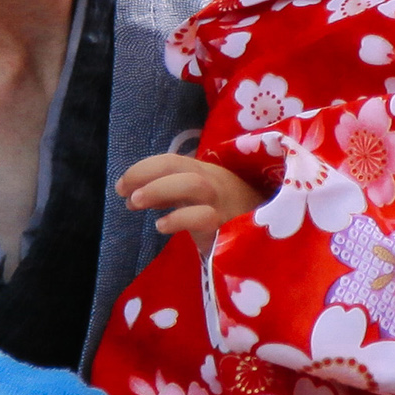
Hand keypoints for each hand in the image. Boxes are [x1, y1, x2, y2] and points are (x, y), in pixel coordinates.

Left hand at [118, 152, 261, 246]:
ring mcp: (223, 202)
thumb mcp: (202, 198)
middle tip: (122, 192)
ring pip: (193, 184)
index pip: (170, 160)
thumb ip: (172, 194)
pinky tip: (161, 226)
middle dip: (145, 174)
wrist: (273, 234)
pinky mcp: (230, 227)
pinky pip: (204, 217)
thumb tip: (137, 194)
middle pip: (178, 166)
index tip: (122, 185)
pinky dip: (179, 219)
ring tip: (135, 203)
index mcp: (206, 172)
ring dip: (159, 190)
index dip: (142, 168)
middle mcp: (215, 181)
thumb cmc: (232, 214)